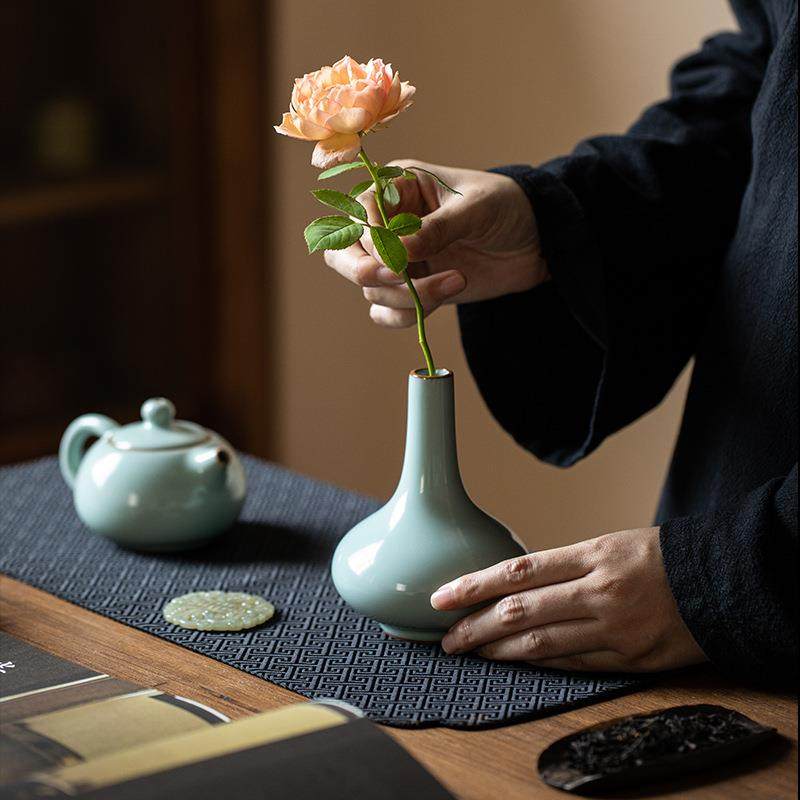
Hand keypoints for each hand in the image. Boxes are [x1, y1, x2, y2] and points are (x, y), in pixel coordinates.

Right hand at [323, 161, 547, 327]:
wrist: (538, 242)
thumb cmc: (508, 207)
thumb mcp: (477, 208)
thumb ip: (437, 229)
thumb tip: (397, 252)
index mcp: (400, 188)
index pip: (360, 212)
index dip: (370, 238)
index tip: (398, 258)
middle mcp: (390, 224)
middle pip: (345, 253)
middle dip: (364, 272)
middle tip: (399, 279)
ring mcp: (400, 260)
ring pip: (370, 289)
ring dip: (406, 296)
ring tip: (456, 281)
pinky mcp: (414, 290)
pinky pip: (386, 313)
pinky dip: (405, 316)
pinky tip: (444, 300)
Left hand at [430, 527, 706, 671]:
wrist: (718, 581)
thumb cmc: (656, 557)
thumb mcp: (607, 545)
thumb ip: (563, 567)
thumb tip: (512, 584)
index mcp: (591, 554)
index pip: (517, 570)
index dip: (474, 585)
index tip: (441, 597)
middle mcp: (599, 591)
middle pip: (522, 611)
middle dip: (476, 626)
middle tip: (447, 638)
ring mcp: (615, 628)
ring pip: (542, 644)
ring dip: (500, 651)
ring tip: (472, 652)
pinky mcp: (630, 659)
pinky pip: (573, 664)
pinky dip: (539, 665)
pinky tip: (516, 663)